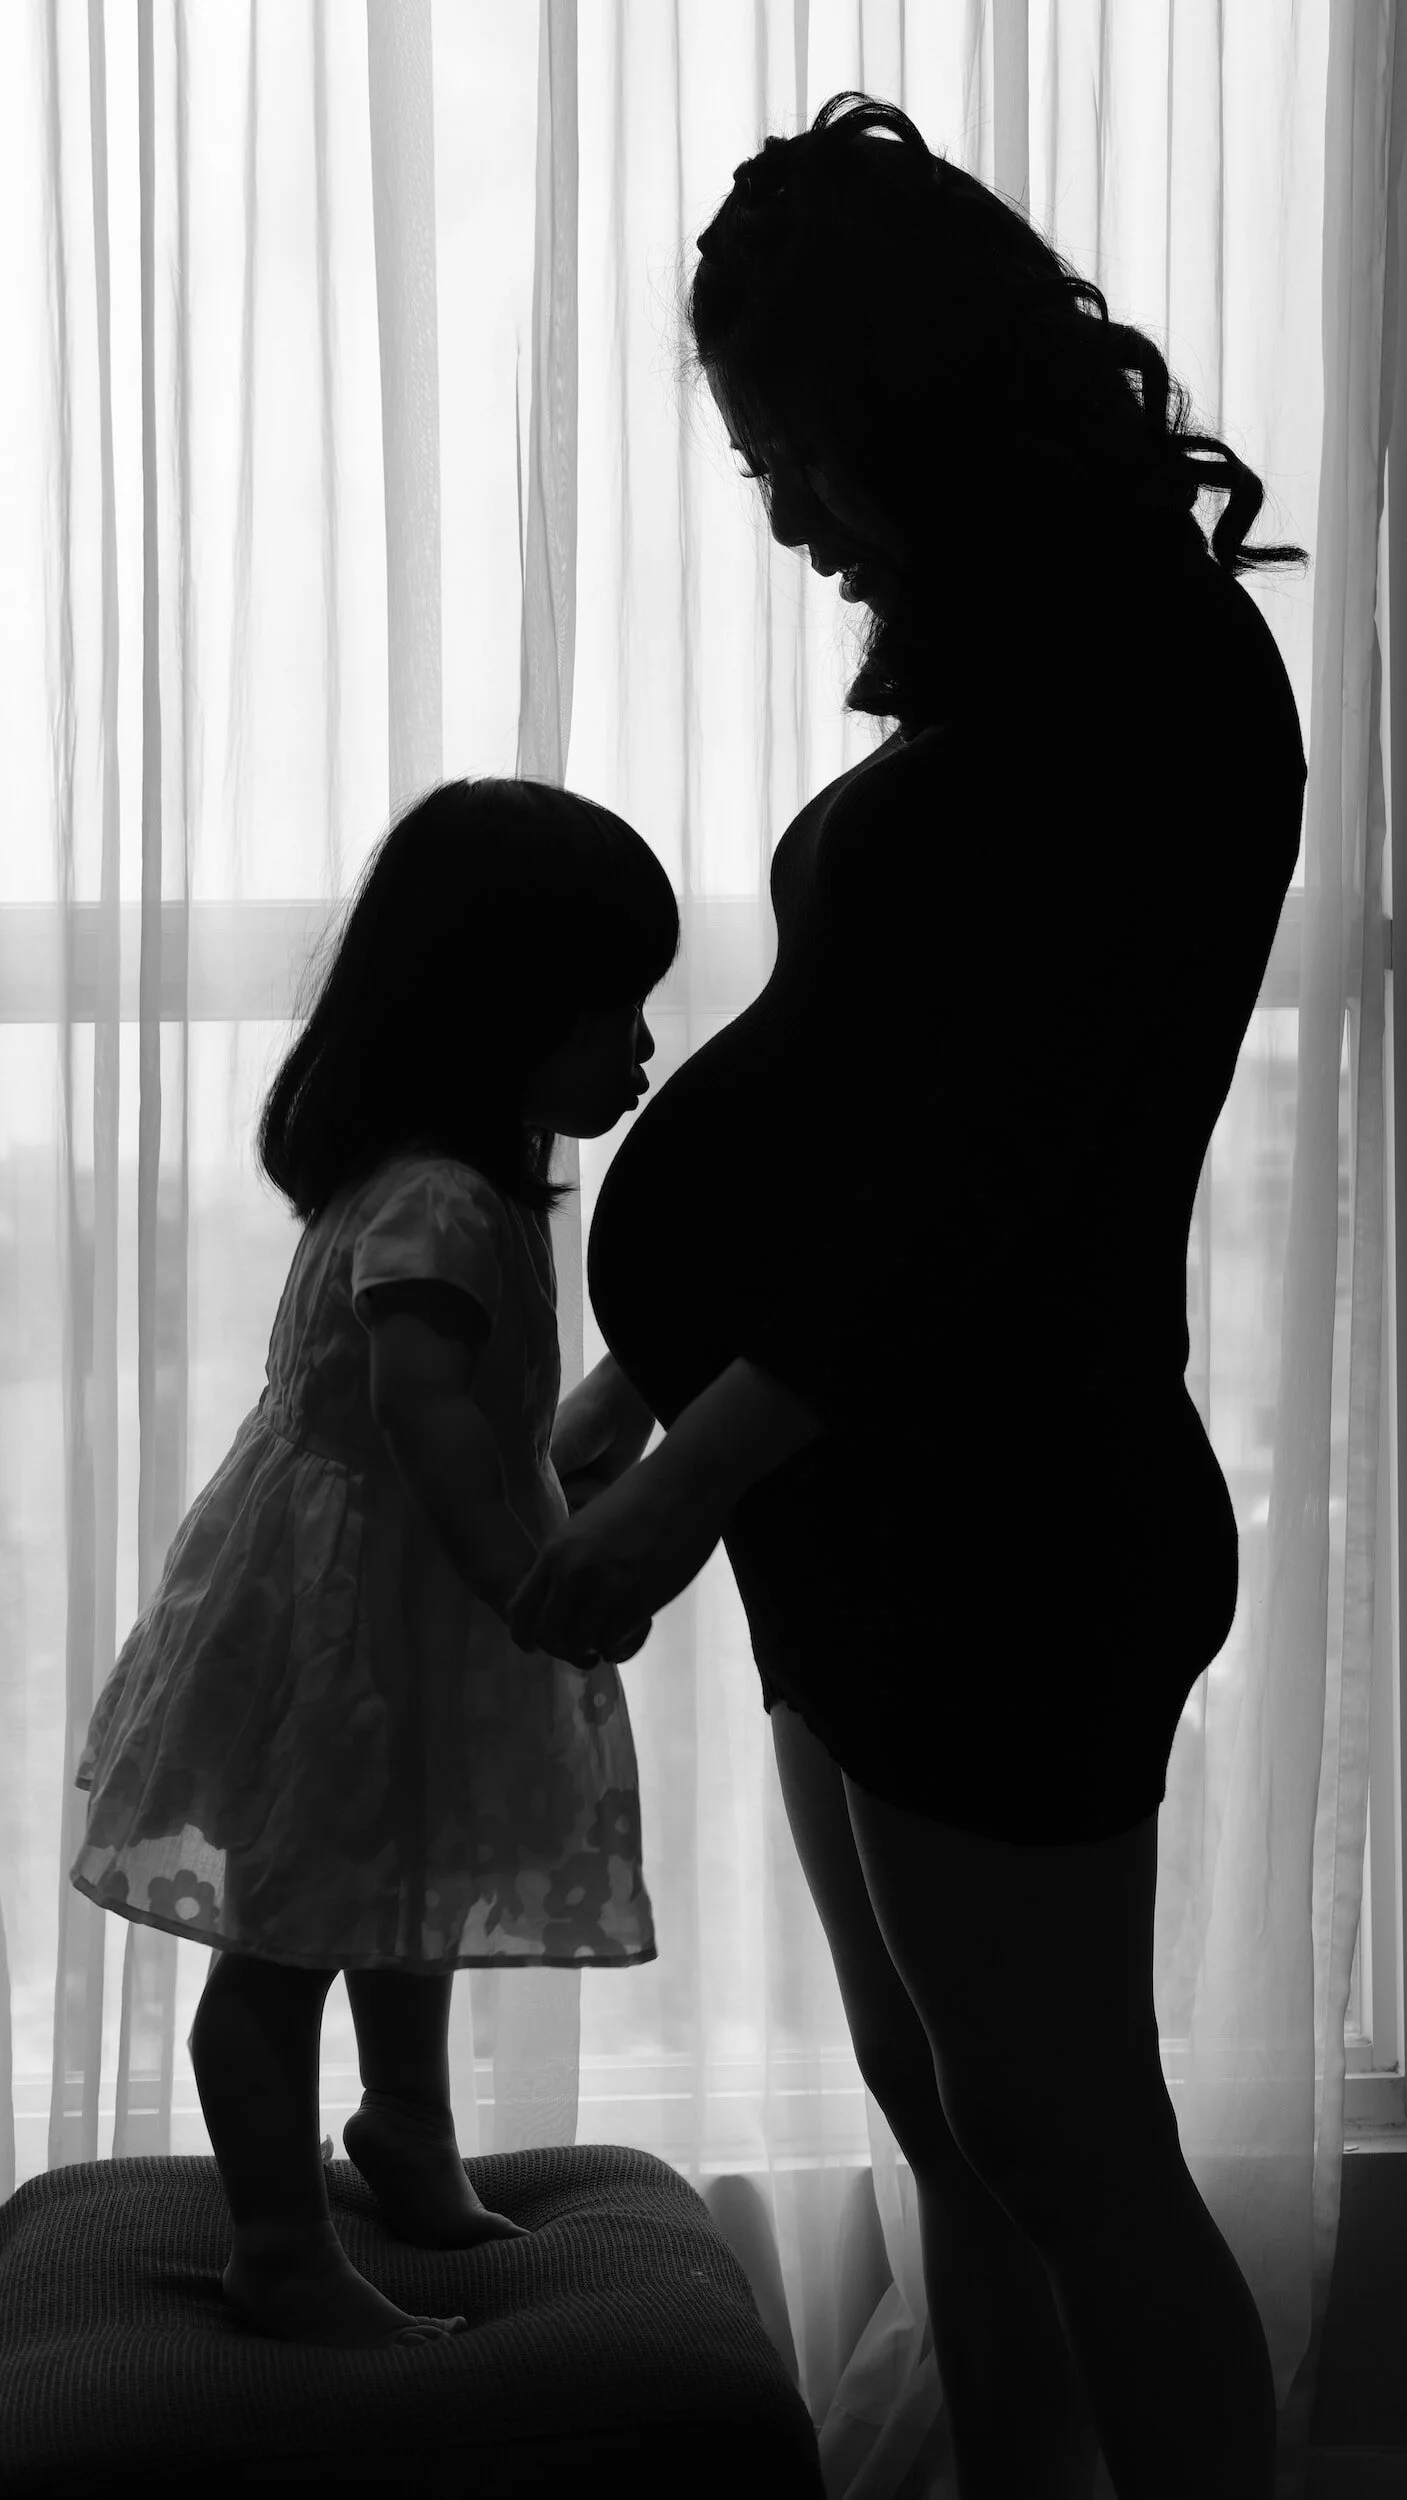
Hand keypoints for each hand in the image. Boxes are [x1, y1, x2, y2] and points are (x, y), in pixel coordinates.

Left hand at [505, 1462, 726, 1667]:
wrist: (684, 1484)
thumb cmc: (640, 1498)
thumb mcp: (586, 1526)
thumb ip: (569, 1559)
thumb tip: (562, 1598)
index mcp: (555, 1551)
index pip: (520, 1610)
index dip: (525, 1635)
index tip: (538, 1645)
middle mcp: (572, 1573)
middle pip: (548, 1635)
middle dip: (562, 1649)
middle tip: (582, 1648)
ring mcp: (605, 1589)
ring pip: (581, 1644)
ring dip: (594, 1648)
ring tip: (609, 1639)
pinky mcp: (638, 1601)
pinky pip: (613, 1644)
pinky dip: (618, 1648)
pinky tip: (629, 1634)